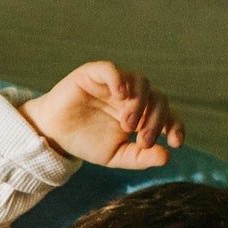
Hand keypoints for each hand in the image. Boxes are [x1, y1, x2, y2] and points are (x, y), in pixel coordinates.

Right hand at [16, 61, 183, 169]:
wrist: (52, 134)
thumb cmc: (86, 142)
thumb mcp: (115, 156)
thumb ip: (139, 157)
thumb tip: (167, 157)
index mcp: (141, 113)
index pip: (167, 113)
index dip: (175, 125)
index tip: (175, 142)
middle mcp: (132, 95)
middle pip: (158, 97)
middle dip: (155, 120)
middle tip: (142, 140)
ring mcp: (115, 83)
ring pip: (141, 81)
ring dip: (139, 103)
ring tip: (128, 124)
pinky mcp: (94, 74)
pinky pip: (112, 70)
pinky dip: (119, 79)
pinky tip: (120, 94)